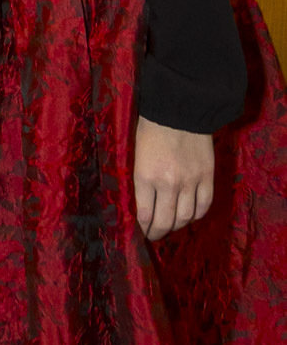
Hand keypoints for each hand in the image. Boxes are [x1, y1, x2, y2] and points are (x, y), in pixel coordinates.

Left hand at [133, 116, 214, 241]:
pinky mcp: (207, 177)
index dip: (143, 227)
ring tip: (171, 226)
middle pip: (165, 221)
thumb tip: (142, 203)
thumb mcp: (136, 154)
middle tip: (155, 235)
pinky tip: (189, 215)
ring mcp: (190, 181)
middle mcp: (168, 183)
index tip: (141, 231)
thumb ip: (141, 180)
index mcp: (145, 176)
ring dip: (177, 226)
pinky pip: (204, 205)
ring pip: (185, 217)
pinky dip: (196, 215)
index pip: (144, 214)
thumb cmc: (151, 128)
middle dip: (158, 232)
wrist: (179, 109)